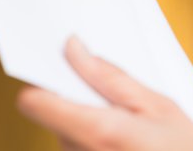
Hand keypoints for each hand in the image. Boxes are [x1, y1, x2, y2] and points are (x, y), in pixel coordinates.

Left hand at [17, 37, 192, 150]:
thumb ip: (110, 76)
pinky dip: (93, 137)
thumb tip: (76, 50)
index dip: (42, 81)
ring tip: (125, 121)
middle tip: (110, 94)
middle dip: (76, 98)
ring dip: (87, 119)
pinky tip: (122, 137)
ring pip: (65, 131)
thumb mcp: (157, 105)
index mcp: (97, 132)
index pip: (34, 102)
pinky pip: (77, 147)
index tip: (57, 66)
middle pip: (52, 114)